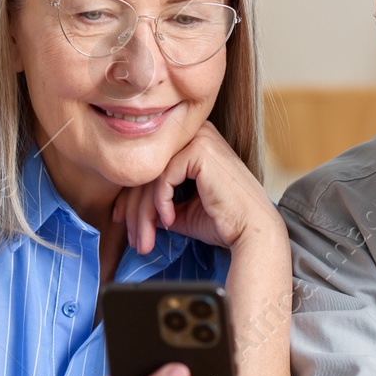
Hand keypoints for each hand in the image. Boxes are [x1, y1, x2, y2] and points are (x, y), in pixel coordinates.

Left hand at [113, 121, 280, 254]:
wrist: (252, 231)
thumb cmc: (224, 221)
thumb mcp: (183, 209)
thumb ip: (159, 202)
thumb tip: (131, 209)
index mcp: (193, 143)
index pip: (151, 166)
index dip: (131, 196)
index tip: (122, 220)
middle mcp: (195, 133)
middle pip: (147, 170)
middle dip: (134, 209)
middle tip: (133, 238)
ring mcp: (198, 138)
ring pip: (151, 177)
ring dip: (143, 215)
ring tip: (145, 241)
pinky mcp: (199, 150)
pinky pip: (163, 178)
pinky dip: (161, 204)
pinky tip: (169, 221)